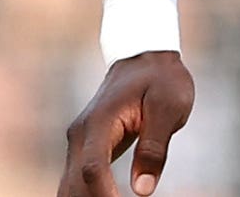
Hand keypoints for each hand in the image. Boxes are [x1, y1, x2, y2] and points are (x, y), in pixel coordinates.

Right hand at [58, 52, 194, 196]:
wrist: (145, 56)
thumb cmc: (161, 79)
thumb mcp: (169, 107)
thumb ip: (154, 148)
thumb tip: (143, 190)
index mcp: (100, 121)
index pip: (93, 169)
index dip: (104, 196)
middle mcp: (81, 134)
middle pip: (75, 184)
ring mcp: (80, 142)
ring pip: (70, 186)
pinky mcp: (86, 148)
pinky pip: (78, 181)